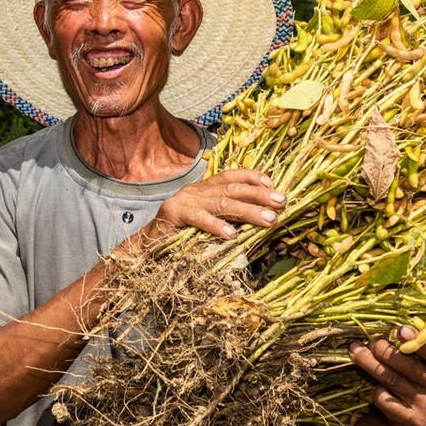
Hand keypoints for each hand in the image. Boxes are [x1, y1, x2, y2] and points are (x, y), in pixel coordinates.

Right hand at [137, 169, 285, 242]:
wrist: (143, 250)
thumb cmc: (178, 240)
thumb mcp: (206, 226)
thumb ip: (226, 220)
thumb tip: (259, 221)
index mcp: (204, 190)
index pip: (231, 176)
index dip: (252, 177)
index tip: (273, 184)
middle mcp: (195, 190)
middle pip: (231, 188)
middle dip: (259, 194)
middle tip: (281, 202)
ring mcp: (183, 200)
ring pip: (220, 202)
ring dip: (247, 210)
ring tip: (268, 219)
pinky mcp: (172, 213)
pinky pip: (198, 218)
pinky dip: (215, 226)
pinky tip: (231, 235)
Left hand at [350, 325, 425, 425]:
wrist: (409, 425)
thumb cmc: (416, 384)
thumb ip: (418, 348)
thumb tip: (398, 327)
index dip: (419, 341)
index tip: (400, 330)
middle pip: (410, 366)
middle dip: (385, 351)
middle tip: (372, 343)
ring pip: (392, 379)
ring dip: (370, 363)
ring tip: (356, 351)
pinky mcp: (412, 422)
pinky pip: (386, 400)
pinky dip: (377, 392)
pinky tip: (375, 388)